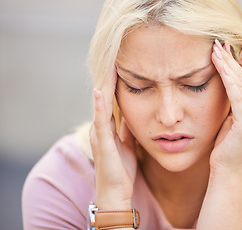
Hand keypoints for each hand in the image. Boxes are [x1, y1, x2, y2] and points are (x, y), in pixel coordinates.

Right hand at [89, 66, 136, 209]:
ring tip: (108, 64)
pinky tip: (100, 90)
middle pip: (104, 98)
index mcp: (108, 128)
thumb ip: (128, 130)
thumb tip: (134, 115)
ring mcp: (100, 135)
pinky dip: (100, 105)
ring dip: (104, 85)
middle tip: (114, 56)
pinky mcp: (102, 143)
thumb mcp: (128, 145)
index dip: (115, 83)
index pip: (111, 100)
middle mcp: (101, 128)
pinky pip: (100, 121)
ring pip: (100, 105)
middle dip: (109, 78)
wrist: (116, 193)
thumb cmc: (121, 171)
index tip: (121, 65)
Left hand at [210, 40, 241, 175]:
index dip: (232, 61)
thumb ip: (231, 96)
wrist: (227, 167)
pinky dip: (230, 81)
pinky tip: (222, 68)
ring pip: (240, 84)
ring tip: (216, 50)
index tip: (220, 46)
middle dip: (229, 59)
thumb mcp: (228, 114)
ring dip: (227, 65)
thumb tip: (229, 77)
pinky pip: (237, 97)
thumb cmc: (225, 142)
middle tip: (216, 42)